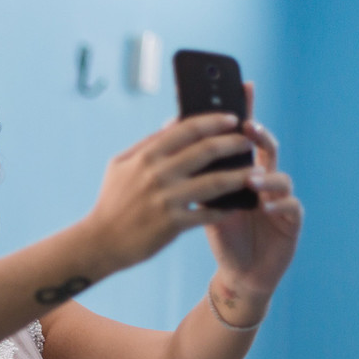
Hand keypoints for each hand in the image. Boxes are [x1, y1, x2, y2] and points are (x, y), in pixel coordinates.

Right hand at [90, 112, 259, 269]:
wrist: (100, 241)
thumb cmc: (112, 200)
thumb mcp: (121, 165)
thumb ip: (147, 143)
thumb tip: (173, 123)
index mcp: (146, 156)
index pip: (186, 128)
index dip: (213, 120)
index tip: (232, 117)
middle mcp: (157, 175)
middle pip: (206, 150)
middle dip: (233, 142)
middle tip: (249, 140)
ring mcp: (166, 200)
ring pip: (214, 182)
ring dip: (240, 175)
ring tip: (257, 172)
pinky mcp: (173, 224)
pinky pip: (208, 213)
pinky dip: (226, 208)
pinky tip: (239, 204)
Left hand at [205, 83, 303, 301]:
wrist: (239, 271)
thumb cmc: (221, 230)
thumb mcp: (203, 197)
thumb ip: (194, 169)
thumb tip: (168, 132)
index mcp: (244, 168)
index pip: (244, 134)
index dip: (246, 109)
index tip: (241, 86)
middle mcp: (266, 178)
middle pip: (266, 148)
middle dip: (258, 135)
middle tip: (247, 127)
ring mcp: (281, 198)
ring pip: (281, 177)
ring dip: (266, 176)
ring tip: (250, 179)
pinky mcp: (291, 222)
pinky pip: (291, 207)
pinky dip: (280, 204)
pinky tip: (267, 205)